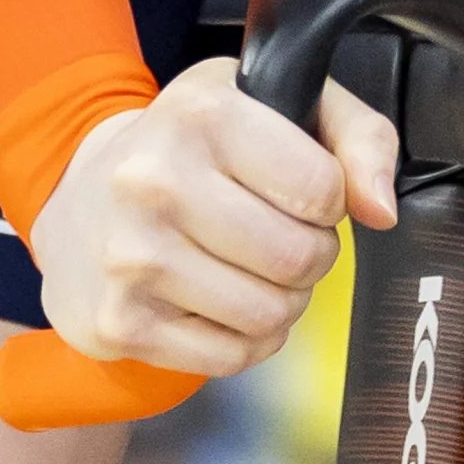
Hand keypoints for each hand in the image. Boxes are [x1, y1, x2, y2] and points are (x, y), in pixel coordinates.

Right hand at [30, 60, 398, 378]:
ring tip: (255, 270)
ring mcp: (131, 257)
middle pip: (299, 257)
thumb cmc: (200, 149)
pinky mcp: (120, 322)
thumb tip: (380, 210)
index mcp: (202, 114)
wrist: (82, 198)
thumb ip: (359, 139)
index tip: (302, 192)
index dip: (330, 200)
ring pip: (270, 314)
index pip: (323, 187)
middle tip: (283, 237)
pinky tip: (222, 303)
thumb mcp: (283, 105)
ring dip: (283, 302)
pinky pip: (232, 358)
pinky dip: (247, 340)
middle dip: (312, 255)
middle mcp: (154, 181)